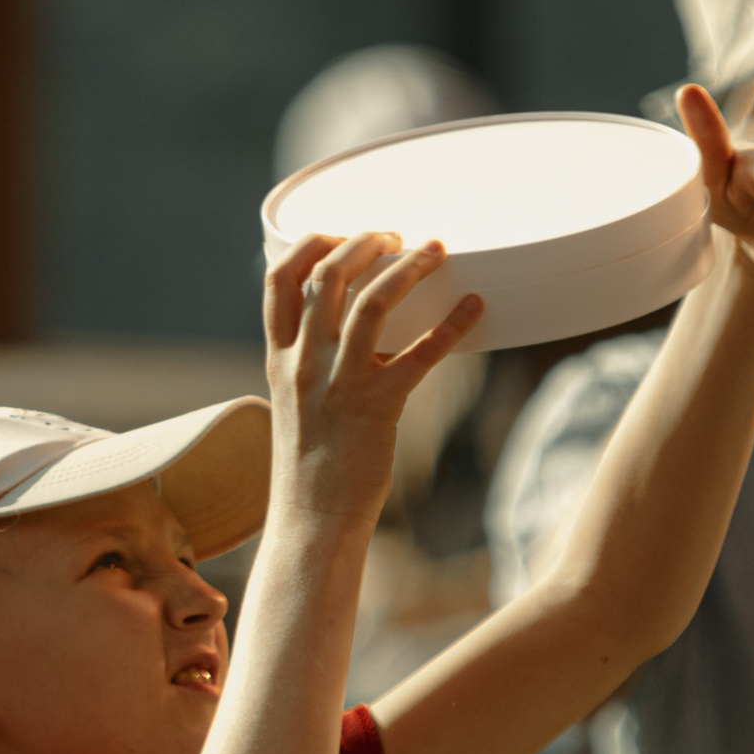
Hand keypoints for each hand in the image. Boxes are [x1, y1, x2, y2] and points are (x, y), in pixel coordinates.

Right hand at [261, 231, 481, 524]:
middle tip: (395, 235)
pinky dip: (451, 325)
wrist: (312, 520)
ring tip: (435, 250)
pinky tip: (474, 307)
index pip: (279, 279)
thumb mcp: (297, 403)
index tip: (340, 233)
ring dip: (408, 267)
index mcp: (279, 358)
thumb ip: (313, 365)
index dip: (311, 244)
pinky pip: (421, 354)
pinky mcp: (377, 406)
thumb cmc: (311, 467)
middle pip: (327, 275)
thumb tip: (353, 336)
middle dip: (364, 242)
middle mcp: (304, 362)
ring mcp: (339, 382)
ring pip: (371, 301)